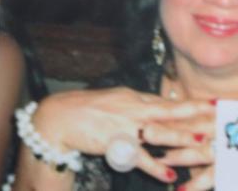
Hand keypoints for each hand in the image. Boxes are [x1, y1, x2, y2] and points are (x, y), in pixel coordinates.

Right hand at [34, 88, 214, 183]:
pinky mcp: (114, 143)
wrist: (57, 117)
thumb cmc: (85, 108)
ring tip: (200, 143)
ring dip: (179, 137)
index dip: (190, 104)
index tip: (212, 105)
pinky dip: (154, 167)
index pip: (165, 101)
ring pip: (156, 132)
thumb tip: (160, 106)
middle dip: (193, 114)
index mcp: (131, 97)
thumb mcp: (114, 100)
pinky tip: (169, 175)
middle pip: (167, 111)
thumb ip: (137, 104)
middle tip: (215, 116)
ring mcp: (123, 125)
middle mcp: (130, 108)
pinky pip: (138, 157)